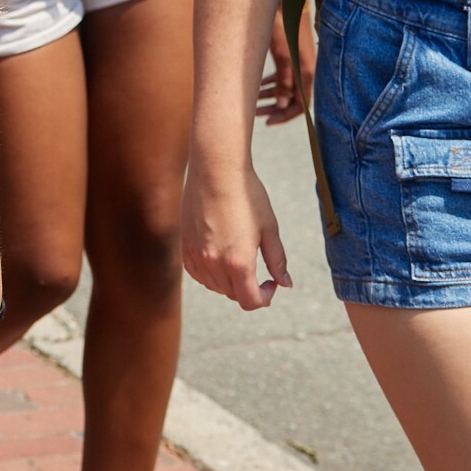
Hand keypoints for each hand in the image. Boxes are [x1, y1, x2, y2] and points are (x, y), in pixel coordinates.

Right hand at [183, 160, 289, 311]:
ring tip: (239, 259)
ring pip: (214, 286)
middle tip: (259, 269)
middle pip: (232, 295)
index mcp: (239, 262)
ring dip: (229, 282)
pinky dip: (210, 274)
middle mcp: (214, 263)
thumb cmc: (247, 195)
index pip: (250, 301)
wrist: (216, 169)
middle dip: (248, 288)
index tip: (271, 283)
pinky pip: (197, 273)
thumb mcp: (269, 228)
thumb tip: (285, 284)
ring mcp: (197, 255)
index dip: (265, 298)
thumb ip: (277, 260)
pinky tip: (219, 258)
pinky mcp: (186, 245)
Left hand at [254, 5, 312, 124]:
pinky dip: (272, 83)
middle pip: (293, 100)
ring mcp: (299, 63)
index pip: (300, 107)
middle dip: (274, 108)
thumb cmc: (282, 25)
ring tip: (253, 101)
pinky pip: (284, 77)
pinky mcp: (291, 55)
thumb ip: (284, 82)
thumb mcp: (282, 55)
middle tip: (255, 113)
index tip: (266, 122)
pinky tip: (258, 85)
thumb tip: (283, 106)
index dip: (284, 116)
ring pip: (286, 88)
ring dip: (271, 96)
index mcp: (307, 73)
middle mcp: (305, 70)